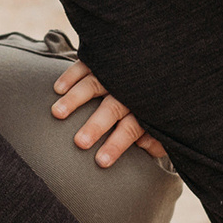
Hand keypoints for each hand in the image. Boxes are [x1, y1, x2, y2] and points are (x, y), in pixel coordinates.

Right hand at [50, 61, 167, 168]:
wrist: (163, 63)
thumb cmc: (156, 105)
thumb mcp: (165, 124)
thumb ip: (157, 140)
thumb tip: (144, 145)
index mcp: (145, 108)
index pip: (131, 129)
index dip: (116, 145)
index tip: (100, 161)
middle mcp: (129, 89)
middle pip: (112, 108)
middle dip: (96, 125)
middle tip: (80, 142)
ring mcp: (115, 73)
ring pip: (94, 84)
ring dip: (75, 98)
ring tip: (58, 113)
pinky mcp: (104, 61)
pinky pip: (86, 66)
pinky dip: (71, 76)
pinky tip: (58, 89)